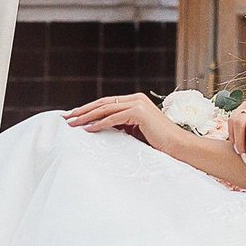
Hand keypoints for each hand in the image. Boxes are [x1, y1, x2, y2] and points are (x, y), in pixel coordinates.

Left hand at [64, 93, 178, 145]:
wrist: (178, 146)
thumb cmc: (158, 143)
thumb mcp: (135, 131)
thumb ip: (120, 125)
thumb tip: (99, 127)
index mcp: (135, 101)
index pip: (107, 102)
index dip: (89, 109)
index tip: (74, 116)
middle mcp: (136, 99)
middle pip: (103, 103)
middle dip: (83, 110)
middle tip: (67, 118)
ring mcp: (137, 104)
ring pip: (106, 108)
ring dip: (87, 117)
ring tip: (73, 124)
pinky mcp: (139, 113)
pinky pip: (114, 118)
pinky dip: (99, 124)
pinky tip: (88, 129)